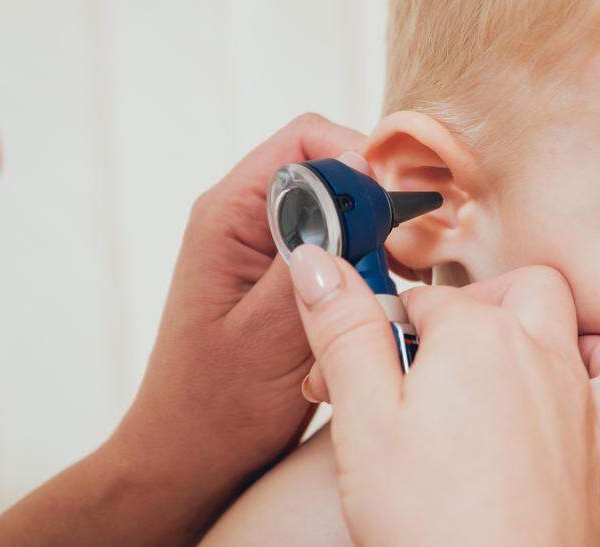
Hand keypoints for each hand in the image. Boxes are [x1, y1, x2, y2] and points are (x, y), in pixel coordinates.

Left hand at [102, 114, 369, 536]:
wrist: (191, 459)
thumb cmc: (216, 407)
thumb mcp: (270, 332)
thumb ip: (312, 259)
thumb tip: (357, 191)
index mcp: (228, 215)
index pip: (305, 140)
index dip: (359, 158)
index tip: (395, 205)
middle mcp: (246, 220)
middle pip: (330, 170)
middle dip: (376, 206)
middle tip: (409, 256)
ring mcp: (266, 248)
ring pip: (342, 213)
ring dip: (375, 245)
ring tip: (396, 287)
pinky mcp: (285, 278)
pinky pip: (338, 251)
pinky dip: (365, 273)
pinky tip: (377, 309)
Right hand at [289, 246, 599, 545]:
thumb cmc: (419, 515)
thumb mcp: (360, 414)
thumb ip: (343, 330)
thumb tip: (314, 261)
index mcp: (482, 341)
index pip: (428, 299)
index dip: (384, 323)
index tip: (357, 355)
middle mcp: (548, 369)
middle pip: (537, 291)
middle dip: (493, 301)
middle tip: (447, 345)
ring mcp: (591, 428)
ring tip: (553, 370)